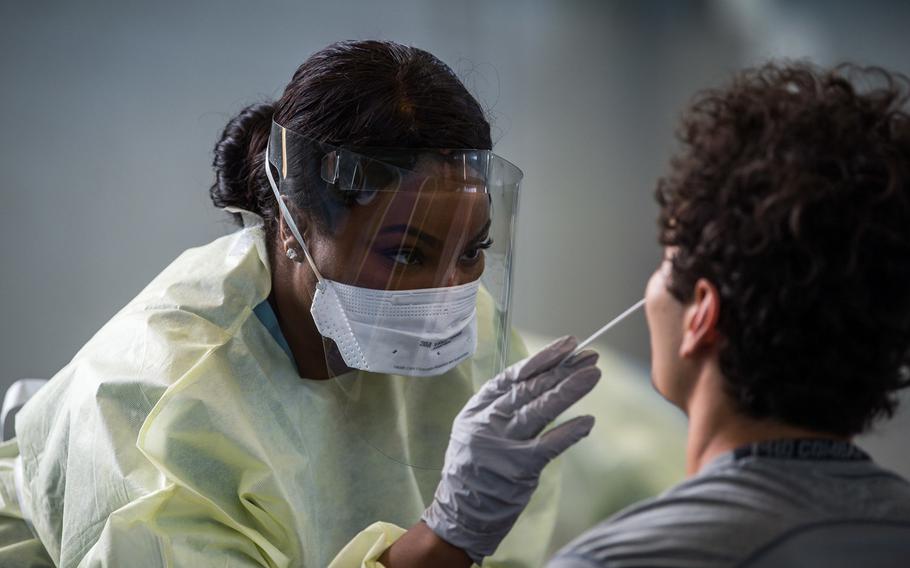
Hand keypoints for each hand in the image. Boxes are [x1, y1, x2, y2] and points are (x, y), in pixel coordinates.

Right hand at [422, 336, 600, 564]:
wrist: (460, 513)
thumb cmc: (474, 468)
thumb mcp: (475, 429)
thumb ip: (502, 407)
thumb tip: (542, 379)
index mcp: (478, 408)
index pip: (514, 375)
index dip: (543, 358)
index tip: (568, 345)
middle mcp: (487, 422)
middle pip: (531, 388)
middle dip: (563, 369)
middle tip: (591, 355)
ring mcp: (502, 445)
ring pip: (540, 410)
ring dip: (569, 390)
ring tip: (593, 375)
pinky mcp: (518, 469)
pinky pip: (549, 446)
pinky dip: (569, 433)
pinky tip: (587, 421)